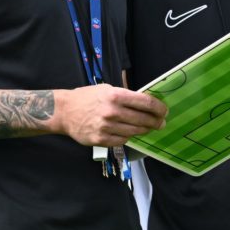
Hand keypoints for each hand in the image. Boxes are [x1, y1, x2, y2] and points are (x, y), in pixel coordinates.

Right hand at [53, 84, 167, 146]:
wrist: (65, 111)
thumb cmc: (88, 97)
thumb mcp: (107, 89)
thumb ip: (126, 96)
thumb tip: (146, 103)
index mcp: (115, 95)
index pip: (145, 103)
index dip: (159, 108)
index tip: (164, 111)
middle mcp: (112, 111)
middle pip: (143, 119)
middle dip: (156, 122)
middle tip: (161, 123)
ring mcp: (106, 127)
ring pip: (135, 132)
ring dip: (144, 130)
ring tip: (148, 128)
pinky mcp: (101, 140)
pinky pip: (122, 141)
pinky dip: (128, 137)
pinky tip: (129, 133)